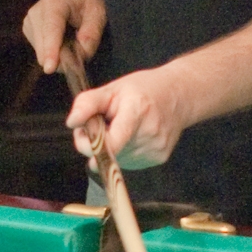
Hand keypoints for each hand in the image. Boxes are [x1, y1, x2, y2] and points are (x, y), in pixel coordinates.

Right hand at [23, 0, 105, 73]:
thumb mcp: (97, 10)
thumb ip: (92, 32)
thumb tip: (83, 53)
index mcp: (53, 5)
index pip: (51, 31)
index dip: (50, 50)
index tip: (50, 68)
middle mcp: (35, 14)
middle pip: (44, 49)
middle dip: (62, 58)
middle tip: (80, 51)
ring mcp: (28, 23)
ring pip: (42, 54)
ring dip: (59, 55)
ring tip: (72, 39)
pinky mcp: (27, 31)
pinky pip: (41, 52)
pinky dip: (54, 52)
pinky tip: (62, 39)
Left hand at [67, 66, 189, 169]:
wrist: (180, 96)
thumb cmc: (144, 89)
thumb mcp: (113, 88)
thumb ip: (88, 103)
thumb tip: (72, 123)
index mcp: (137, 111)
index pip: (115, 140)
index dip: (97, 149)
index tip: (88, 149)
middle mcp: (149, 133)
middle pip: (111, 152)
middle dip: (97, 143)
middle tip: (101, 124)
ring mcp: (156, 149)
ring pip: (118, 160)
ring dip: (111, 149)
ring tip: (121, 128)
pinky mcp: (159, 159)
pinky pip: (130, 162)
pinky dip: (125, 152)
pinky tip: (134, 136)